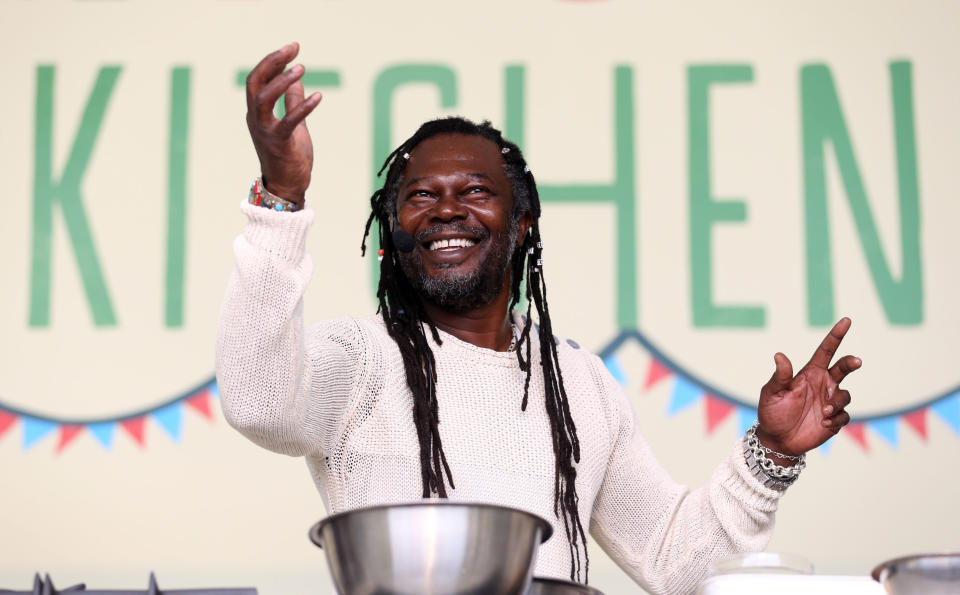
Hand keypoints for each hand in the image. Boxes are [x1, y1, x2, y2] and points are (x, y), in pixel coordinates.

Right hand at [245, 42, 321, 206]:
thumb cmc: (288, 157)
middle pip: (255, 83)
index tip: (292, 48)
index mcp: (257, 113)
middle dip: (272, 62)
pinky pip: (288, 122)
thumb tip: (297, 79)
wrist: (287, 187)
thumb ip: (292, 102)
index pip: (258, 79)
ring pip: (263, 99)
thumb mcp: (293, 124)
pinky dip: (303, 107)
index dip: (273, 61)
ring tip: (301, 68)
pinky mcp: (279, 144)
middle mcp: (256, 119)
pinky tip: (319, 96)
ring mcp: (265, 131)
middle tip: (292, 49)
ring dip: (282, 81)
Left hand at [755, 318, 861, 457]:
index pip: (825, 351)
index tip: (846, 321)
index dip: (836, 335)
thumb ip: (779, 376)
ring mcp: (830, 401)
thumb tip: (779, 355)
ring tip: (824, 411)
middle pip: (843, 368)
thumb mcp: (771, 393)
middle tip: (855, 361)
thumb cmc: (772, 412)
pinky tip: (824, 422)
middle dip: (850, 363)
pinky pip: (845, 415)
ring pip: (845, 394)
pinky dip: (837, 418)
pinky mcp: (835, 419)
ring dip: (837, 401)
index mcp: (809, 373)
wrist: (777, 439)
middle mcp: (822, 384)